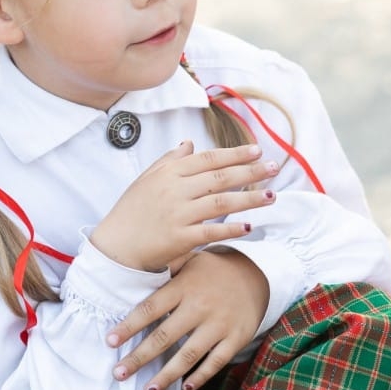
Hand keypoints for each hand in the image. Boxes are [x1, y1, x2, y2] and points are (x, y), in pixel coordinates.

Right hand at [88, 141, 278, 271]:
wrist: (115, 246)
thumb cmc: (131, 211)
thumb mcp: (146, 180)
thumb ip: (170, 160)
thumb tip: (190, 143)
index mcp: (169, 173)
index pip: (208, 159)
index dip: (235, 154)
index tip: (258, 151)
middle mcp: (175, 190)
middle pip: (220, 178)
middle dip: (250, 172)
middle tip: (275, 168)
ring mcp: (177, 214)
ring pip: (220, 203)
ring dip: (248, 199)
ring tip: (271, 196)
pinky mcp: (179, 238)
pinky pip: (211, 232)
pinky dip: (230, 229)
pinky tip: (249, 227)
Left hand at [107, 249, 268, 389]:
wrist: (257, 274)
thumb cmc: (212, 270)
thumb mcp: (190, 260)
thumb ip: (165, 268)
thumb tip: (132, 268)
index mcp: (184, 286)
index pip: (150, 308)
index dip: (129, 326)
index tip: (110, 342)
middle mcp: (200, 306)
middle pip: (164, 337)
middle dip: (139, 358)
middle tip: (118, 374)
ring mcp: (219, 324)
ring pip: (188, 355)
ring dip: (167, 375)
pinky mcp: (237, 338)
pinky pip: (216, 361)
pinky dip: (201, 376)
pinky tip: (184, 387)